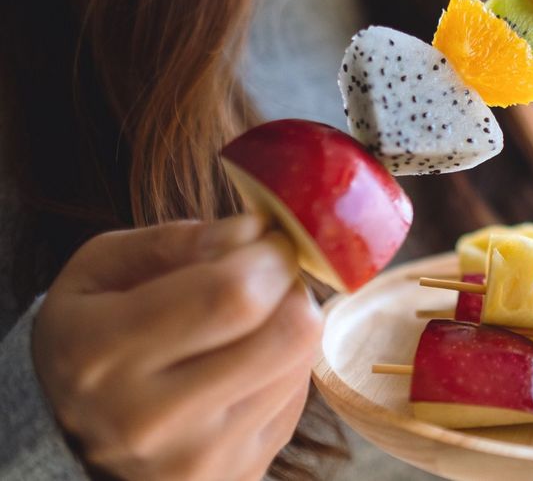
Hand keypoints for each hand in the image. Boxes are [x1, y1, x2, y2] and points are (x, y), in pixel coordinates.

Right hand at [31, 215, 319, 480]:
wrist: (75, 435)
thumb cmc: (95, 332)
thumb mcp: (102, 270)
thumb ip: (175, 241)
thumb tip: (253, 232)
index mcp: (100, 352)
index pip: (231, 295)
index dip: (270, 255)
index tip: (269, 239)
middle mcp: (148, 419)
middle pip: (286, 332)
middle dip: (291, 285)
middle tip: (271, 272)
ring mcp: (198, 458)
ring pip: (300, 360)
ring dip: (292, 323)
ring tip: (253, 318)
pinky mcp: (238, 475)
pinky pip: (298, 398)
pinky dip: (286, 366)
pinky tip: (249, 361)